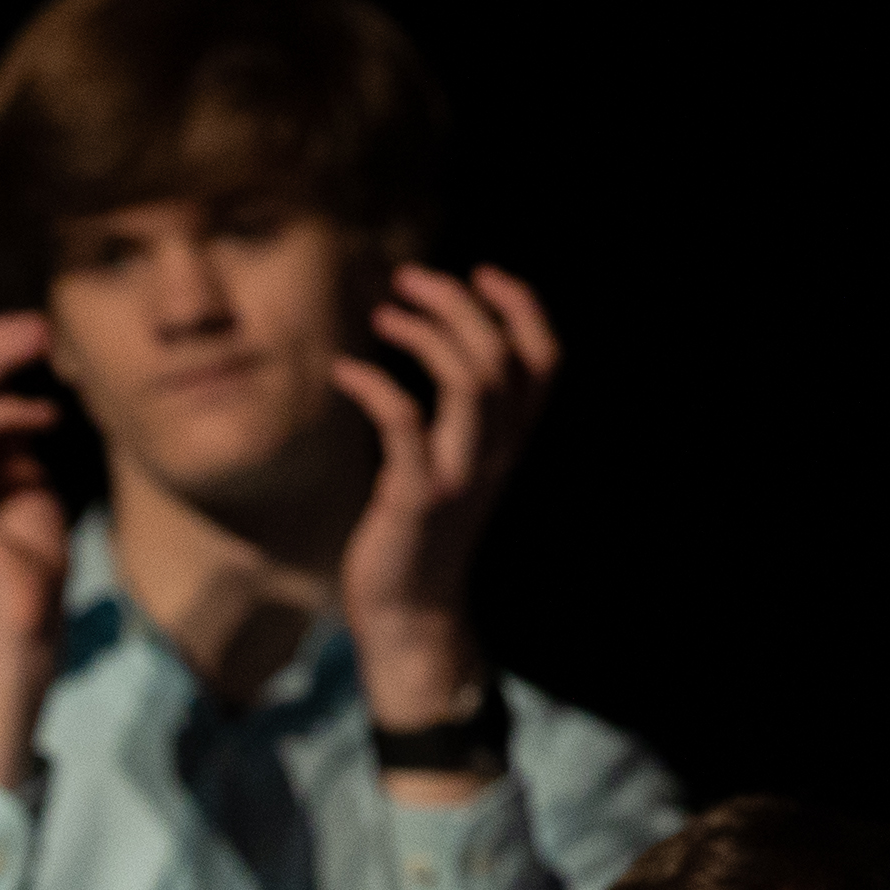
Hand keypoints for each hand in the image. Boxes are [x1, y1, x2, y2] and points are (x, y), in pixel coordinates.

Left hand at [334, 265, 555, 733]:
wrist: (408, 615)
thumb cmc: (420, 534)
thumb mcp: (454, 467)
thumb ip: (461, 416)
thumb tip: (440, 345)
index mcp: (510, 443)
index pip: (546, 361)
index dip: (523, 308)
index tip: (481, 274)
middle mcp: (495, 455)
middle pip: (502, 356)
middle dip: (459, 303)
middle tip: (407, 281)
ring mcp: (459, 476)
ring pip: (470, 381)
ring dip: (425, 333)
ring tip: (383, 314)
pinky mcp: (416, 498)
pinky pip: (403, 423)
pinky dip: (373, 386)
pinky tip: (344, 371)